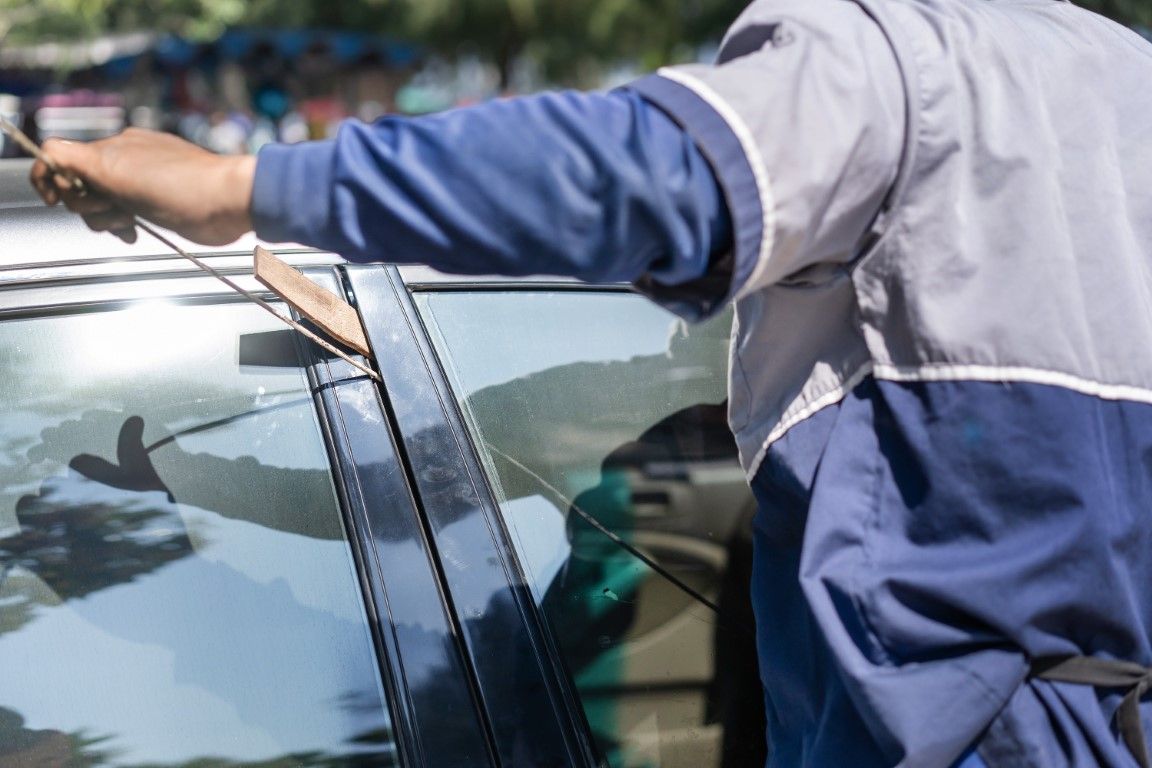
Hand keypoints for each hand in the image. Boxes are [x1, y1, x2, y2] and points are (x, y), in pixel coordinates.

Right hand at [29, 128, 256, 245]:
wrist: (229, 203)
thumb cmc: (183, 185)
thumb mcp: (118, 170)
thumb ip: (77, 160)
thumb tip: (49, 157)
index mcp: (112, 149)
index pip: (61, 156)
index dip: (52, 178)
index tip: (54, 199)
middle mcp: (124, 162)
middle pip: (78, 186)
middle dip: (88, 204)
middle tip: (112, 208)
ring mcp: (141, 183)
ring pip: (100, 205)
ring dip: (107, 219)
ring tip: (128, 222)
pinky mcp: (155, 205)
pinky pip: (124, 216)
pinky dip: (122, 226)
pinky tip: (134, 232)